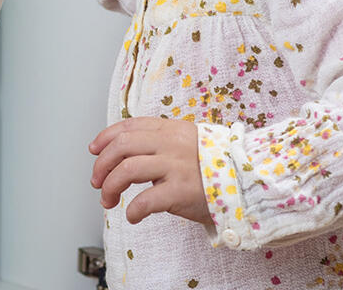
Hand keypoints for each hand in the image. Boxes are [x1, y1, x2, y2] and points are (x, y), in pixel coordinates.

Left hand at [89, 117, 212, 226]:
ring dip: (110, 187)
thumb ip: (162, 143)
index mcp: (172, 130)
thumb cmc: (216, 168)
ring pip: (127, 170)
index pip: (129, 126)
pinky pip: (145, 200)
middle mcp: (172, 144)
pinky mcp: (182, 191)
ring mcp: (177, 166)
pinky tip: (132, 216)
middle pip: (122, 146)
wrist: (248, 184)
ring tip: (109, 201)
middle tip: (97, 182)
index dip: (106, 137)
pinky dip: (132, 210)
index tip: (94, 150)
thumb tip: (128, 153)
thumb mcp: (189, 143)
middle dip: (102, 165)